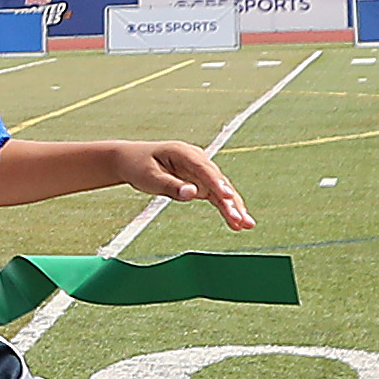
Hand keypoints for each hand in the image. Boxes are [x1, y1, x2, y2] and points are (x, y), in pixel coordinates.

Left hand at [122, 140, 253, 230]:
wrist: (132, 160)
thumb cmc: (138, 166)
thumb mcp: (149, 177)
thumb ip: (170, 186)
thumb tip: (192, 194)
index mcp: (183, 153)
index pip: (203, 169)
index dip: (216, 183)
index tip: (227, 196)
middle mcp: (197, 160)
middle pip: (217, 181)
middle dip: (231, 201)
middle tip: (241, 219)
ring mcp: (201, 172)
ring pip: (221, 190)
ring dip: (234, 207)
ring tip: (247, 225)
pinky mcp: (201, 183)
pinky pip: (216, 197)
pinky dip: (226, 209)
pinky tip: (237, 224)